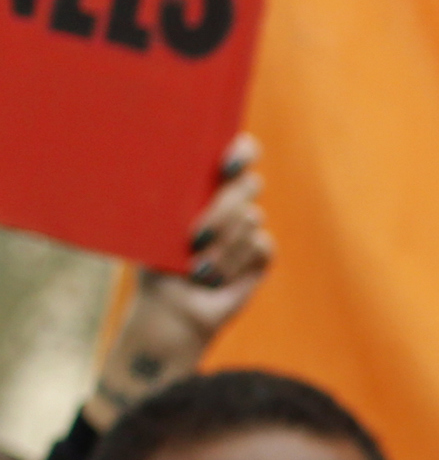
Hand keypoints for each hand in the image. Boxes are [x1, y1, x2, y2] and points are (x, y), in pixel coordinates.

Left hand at [87, 139, 268, 427]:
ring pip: (251, 219)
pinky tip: (215, 277)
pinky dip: (234, 263)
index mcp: (205, 182)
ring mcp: (249, 227)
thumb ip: (173, 193)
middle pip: (248, 185)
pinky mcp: (261, 255)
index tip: (226, 164)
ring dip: (221, 247)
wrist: (171, 308)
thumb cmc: (155, 260)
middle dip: (222, 211)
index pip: (238, 151)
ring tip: (197, 268)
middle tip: (196, 236)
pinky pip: (261, 245)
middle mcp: (231, 201)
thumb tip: (183, 175)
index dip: (242, 151)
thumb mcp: (156, 222)